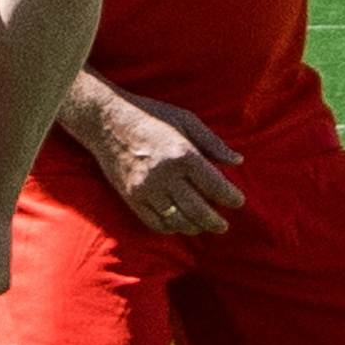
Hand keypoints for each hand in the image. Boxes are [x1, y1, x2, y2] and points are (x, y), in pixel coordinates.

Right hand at [77, 90, 245, 237]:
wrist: (106, 120)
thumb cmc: (151, 116)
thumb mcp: (186, 120)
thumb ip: (213, 143)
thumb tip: (238, 161)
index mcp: (183, 153)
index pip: (215, 186)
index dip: (231, 197)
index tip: (238, 201)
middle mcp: (165, 174)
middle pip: (198, 209)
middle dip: (215, 221)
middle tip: (223, 226)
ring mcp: (146, 188)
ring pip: (178, 220)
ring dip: (195, 227)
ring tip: (203, 226)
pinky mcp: (131, 197)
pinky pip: (154, 223)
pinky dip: (170, 228)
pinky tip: (180, 224)